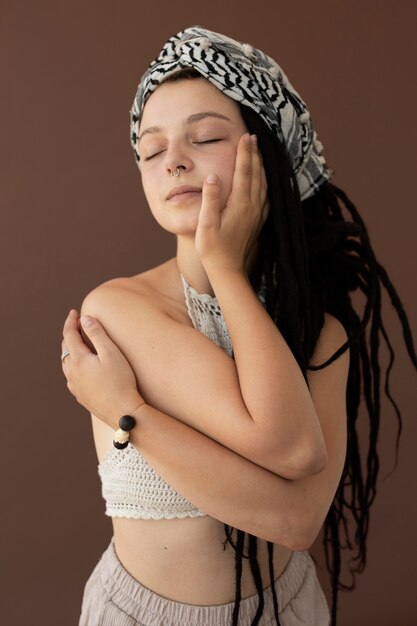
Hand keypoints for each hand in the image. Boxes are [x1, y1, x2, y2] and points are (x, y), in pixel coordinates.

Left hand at [61, 310, 144, 428]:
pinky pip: (72, 375)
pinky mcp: (80, 396)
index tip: (74, 312)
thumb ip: (97, 334)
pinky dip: (75, 364)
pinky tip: (84, 367)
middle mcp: (71, 373)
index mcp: (77, 359)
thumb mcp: (111, 352)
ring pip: (67, 363)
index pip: (68, 334)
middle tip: (78, 325)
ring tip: (80, 343)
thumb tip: (85, 318)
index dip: (70, 321)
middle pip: (66, 348)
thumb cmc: (121, 381)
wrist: (123, 413)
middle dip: (70, 334)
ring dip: (71, 350)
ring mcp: (74, 386)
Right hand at [195, 133, 268, 272]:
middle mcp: (252, 207)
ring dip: (261, 166)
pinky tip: (263, 180)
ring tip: (258, 152)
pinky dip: (265, 182)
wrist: (228, 270)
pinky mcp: (258, 222)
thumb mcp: (205, 224)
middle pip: (256, 174)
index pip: (244, 172)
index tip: (245, 137)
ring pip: (264, 184)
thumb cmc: (212, 249)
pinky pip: (266, 196)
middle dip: (254, 154)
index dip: (244, 153)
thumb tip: (213, 176)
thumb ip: (210, 199)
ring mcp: (258, 215)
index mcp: (240, 205)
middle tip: (253, 137)